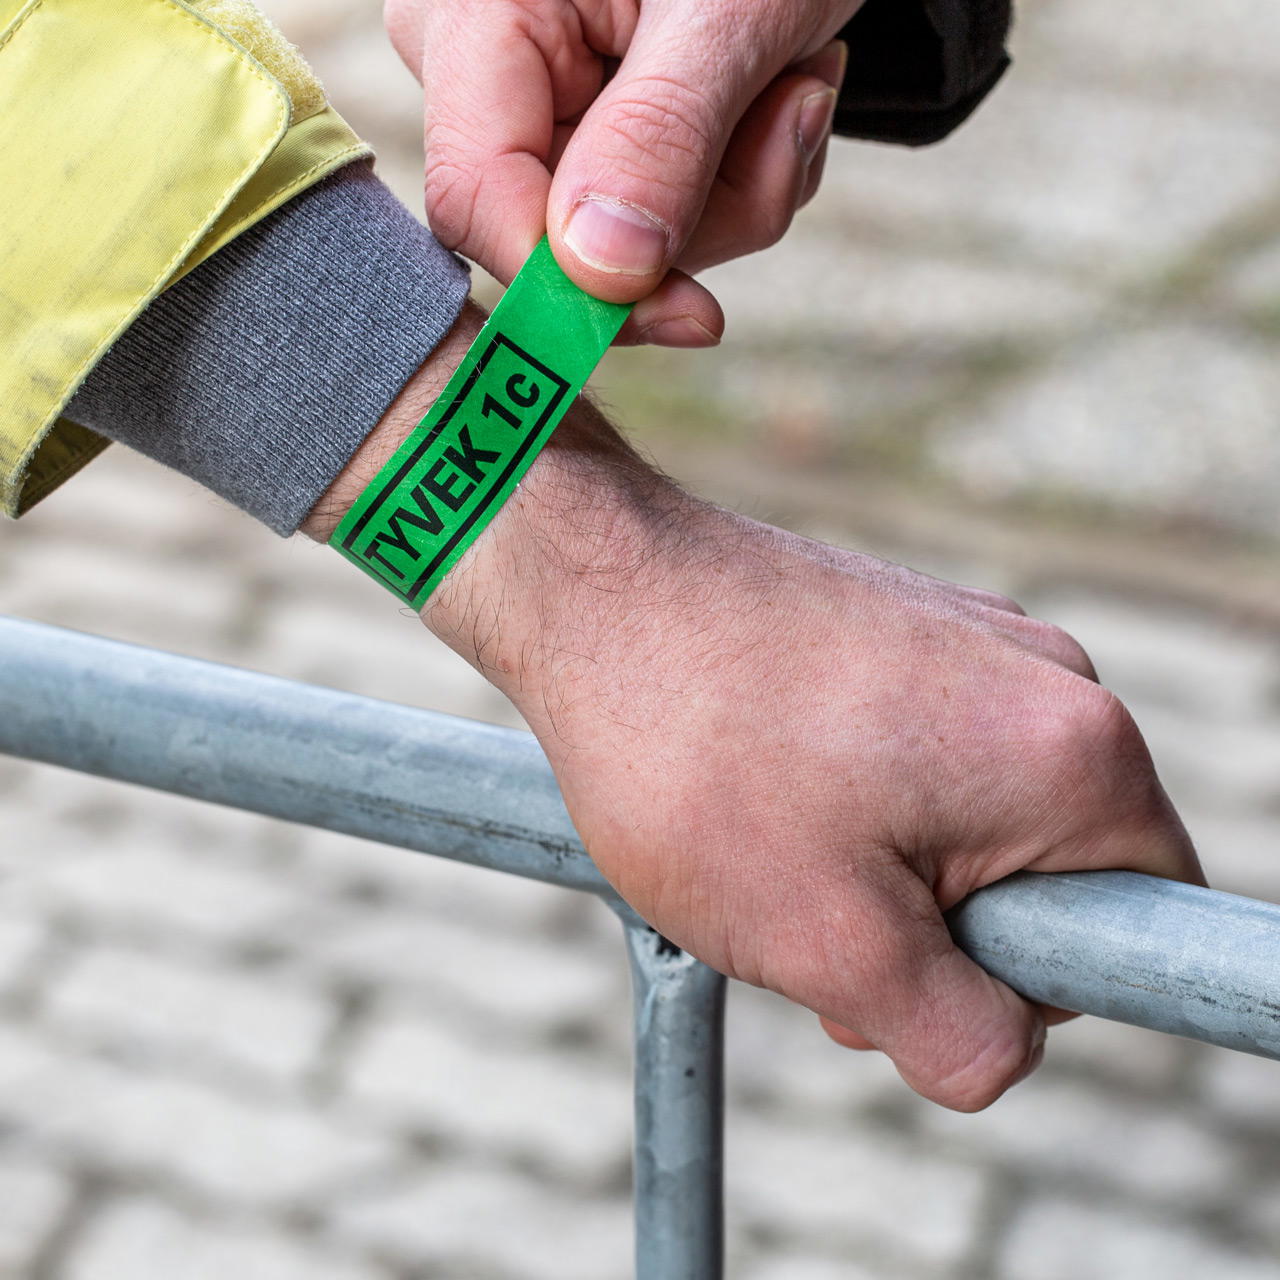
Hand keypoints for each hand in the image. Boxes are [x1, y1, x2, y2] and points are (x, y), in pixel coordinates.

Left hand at [306, 317, 1201, 1112]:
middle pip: (1047, 877)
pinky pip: (918, 760)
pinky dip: (853, 809)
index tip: (902, 958)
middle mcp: (1046, 680)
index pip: (1139, 923)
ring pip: (969, 824)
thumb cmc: (696, 758)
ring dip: (882, 876)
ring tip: (763, 854)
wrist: (593, 588)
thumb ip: (960, 1035)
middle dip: (938, 938)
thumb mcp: (832, 944)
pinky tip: (757, 797)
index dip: (1028, 982)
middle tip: (811, 926)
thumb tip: (1004, 1048)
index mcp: (1073, 754)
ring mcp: (972, 643)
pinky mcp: (904, 631)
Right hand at [384, 0, 858, 345]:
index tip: (693, 313)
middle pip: (567, 243)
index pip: (477, 201)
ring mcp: (547, 113)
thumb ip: (658, 135)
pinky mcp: (602, 141)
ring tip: (794, 83)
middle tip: (795, 111)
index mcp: (478, 19)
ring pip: (631, 248)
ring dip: (743, 189)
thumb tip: (598, 274)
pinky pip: (667, 224)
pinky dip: (743, 178)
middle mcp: (489, 75)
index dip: (575, 283)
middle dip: (703, 214)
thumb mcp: (724, 8)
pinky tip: (776, 93)